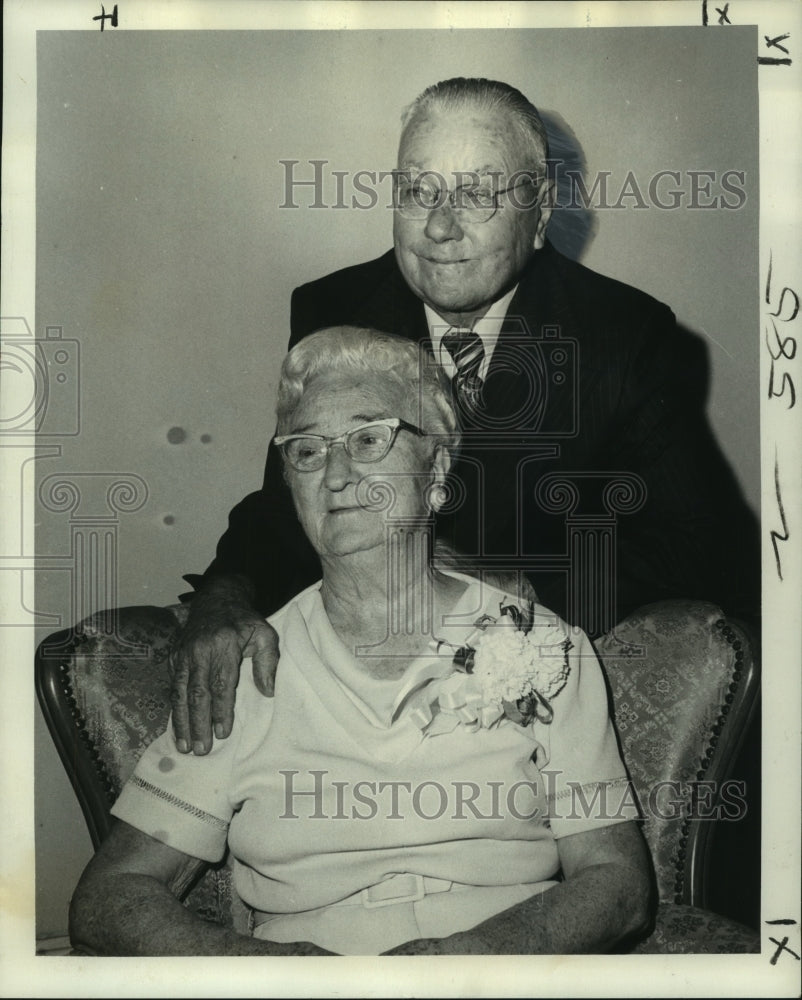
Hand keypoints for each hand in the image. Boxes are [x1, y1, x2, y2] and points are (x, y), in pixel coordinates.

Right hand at [168, 576, 279, 753]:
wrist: (217, 598)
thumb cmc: (244, 620)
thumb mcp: (264, 633)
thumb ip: (268, 661)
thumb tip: (268, 691)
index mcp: (224, 645)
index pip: (221, 683)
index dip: (221, 710)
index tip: (223, 732)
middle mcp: (200, 651)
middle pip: (197, 693)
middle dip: (198, 723)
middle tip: (201, 749)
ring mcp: (184, 654)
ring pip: (180, 693)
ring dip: (181, 721)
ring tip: (185, 746)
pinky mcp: (174, 657)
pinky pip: (173, 686)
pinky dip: (174, 709)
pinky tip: (176, 727)